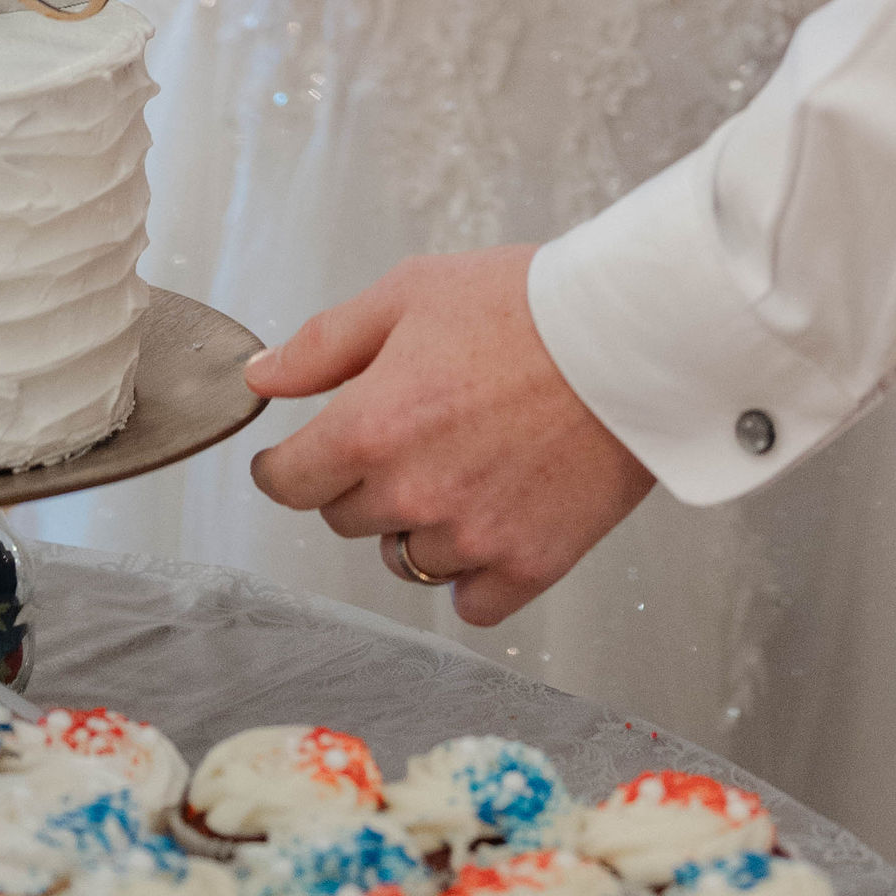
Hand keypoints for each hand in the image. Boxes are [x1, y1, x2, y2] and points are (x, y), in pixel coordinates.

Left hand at [245, 249, 652, 624]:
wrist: (633, 337)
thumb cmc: (526, 303)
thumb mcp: (410, 293)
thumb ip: (324, 344)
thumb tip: (262, 380)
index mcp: (371, 427)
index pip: (287, 482)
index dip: (286, 467)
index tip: (297, 461)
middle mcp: (411, 493)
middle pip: (346, 517)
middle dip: (361, 480)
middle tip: (412, 434)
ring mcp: (471, 537)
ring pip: (406, 558)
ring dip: (418, 523)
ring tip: (465, 466)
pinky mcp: (528, 564)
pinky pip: (470, 602)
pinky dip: (473, 572)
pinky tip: (493, 520)